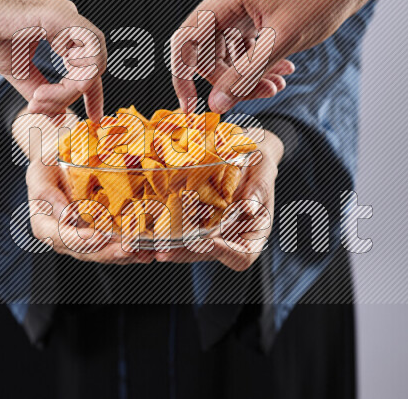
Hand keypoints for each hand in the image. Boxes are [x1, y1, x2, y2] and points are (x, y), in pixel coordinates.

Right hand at [0, 0, 106, 119]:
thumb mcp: (17, 69)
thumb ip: (38, 90)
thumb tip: (57, 116)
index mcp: (63, 31)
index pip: (92, 65)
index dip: (95, 94)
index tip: (94, 117)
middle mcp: (70, 22)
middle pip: (96, 65)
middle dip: (79, 95)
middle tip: (47, 108)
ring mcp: (65, 15)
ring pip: (94, 59)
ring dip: (72, 88)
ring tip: (40, 98)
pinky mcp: (55, 14)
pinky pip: (84, 47)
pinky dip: (72, 75)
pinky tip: (44, 89)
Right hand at [15, 108, 152, 263]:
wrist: (61, 159)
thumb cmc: (49, 163)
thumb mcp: (39, 170)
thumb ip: (44, 191)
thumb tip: (65, 214)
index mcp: (45, 225)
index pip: (61, 238)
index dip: (79, 240)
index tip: (97, 237)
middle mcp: (64, 238)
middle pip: (86, 251)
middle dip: (109, 252)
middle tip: (128, 248)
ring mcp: (84, 238)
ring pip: (104, 253)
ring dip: (125, 255)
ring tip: (145, 252)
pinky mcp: (101, 235)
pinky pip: (116, 246)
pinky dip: (134, 250)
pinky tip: (150, 250)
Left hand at [154, 131, 283, 270]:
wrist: (243, 150)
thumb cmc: (258, 159)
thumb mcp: (263, 167)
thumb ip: (259, 186)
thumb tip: (250, 208)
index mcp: (254, 234)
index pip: (242, 256)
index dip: (225, 253)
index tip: (208, 241)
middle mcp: (230, 238)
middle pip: (208, 254)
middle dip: (184, 253)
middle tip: (163, 251)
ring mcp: (209, 232)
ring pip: (188, 247)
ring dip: (167, 246)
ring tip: (146, 244)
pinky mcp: (192, 221)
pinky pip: (177, 230)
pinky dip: (161, 229)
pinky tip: (144, 226)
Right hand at [172, 0, 369, 113]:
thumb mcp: (280, 42)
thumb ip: (245, 75)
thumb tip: (216, 104)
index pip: (185, 42)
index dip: (182, 78)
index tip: (192, 107)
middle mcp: (224, 0)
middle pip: (207, 54)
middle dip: (231, 81)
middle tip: (264, 94)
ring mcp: (237, 8)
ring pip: (227, 55)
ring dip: (248, 76)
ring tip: (278, 84)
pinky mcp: (251, 16)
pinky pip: (242, 48)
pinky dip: (258, 64)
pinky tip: (282, 71)